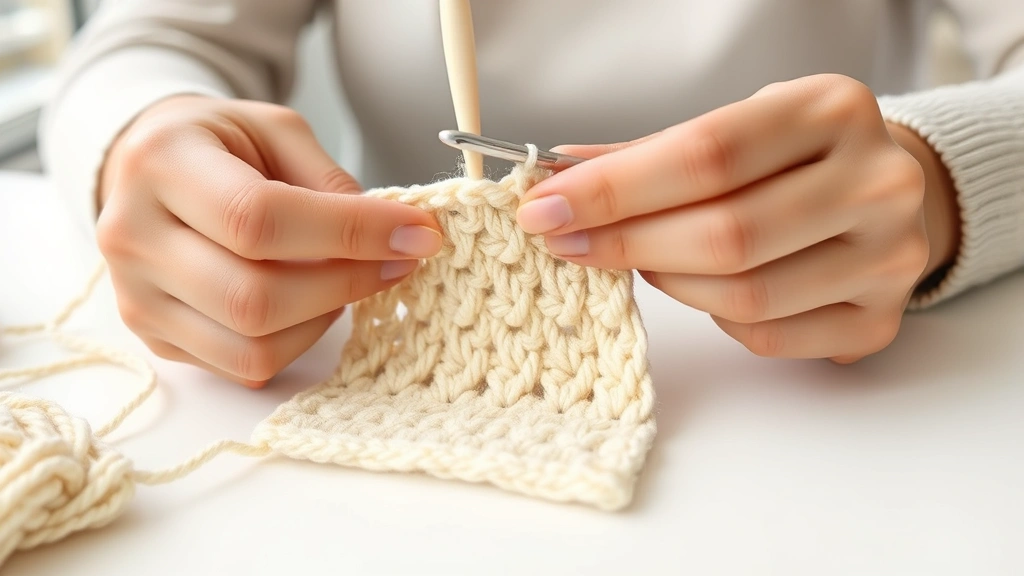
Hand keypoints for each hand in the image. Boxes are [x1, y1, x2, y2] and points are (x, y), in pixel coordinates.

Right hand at [97, 95, 441, 386]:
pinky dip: (297, 342)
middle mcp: (133, 236)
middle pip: (255, 296)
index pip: (259, 217)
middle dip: (346, 284)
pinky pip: (243, 365)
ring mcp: (137, 297)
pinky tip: (310, 303)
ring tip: (347, 279)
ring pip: (251, 344)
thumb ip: (329, 180)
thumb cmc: (223, 145)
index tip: (417, 233)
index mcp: (162, 164)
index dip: (349, 233)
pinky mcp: (155, 339)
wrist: (150, 171)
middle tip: (395, 262)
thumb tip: (392, 235)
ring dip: (324, 318)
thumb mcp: (277, 131)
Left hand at [517, 74, 960, 362]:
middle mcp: (877, 181)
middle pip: (725, 234)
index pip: (706, 155)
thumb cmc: (791, 158)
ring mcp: (888, 257)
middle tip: (568, 243)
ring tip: (643, 259)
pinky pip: (766, 336)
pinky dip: (715, 319)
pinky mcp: (880, 319)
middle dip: (626, 244)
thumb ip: (648, 154)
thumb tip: (556, 178)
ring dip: (669, 282)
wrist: (884, 191)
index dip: (615, 189)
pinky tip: (704, 288)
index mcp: (832, 110)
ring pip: (743, 296)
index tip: (546, 207)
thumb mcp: (732, 130)